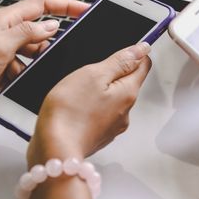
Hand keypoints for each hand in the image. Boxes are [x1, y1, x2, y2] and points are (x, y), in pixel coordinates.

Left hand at [0, 0, 87, 115]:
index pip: (42, 5)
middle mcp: (6, 34)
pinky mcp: (1, 69)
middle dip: (52, 43)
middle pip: (40, 31)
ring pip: (34, 55)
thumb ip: (27, 33)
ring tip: (23, 71)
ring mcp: (4, 52)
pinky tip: (14, 82)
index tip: (84, 10)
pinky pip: (24, 71)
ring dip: (35, 64)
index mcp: (5, 20)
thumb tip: (51, 25)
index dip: (65, 6)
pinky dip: (24, 77)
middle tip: (63, 51)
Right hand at [25, 43, 150, 198]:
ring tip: (78, 90)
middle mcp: (125, 111)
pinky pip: (100, 113)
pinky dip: (91, 106)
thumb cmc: (70, 112)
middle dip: (114, 72)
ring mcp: (112, 125)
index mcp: (128, 92)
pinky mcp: (98, 135)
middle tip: (91, 69)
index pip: (144, 65)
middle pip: (128, 82)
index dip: (136, 52)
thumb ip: (120, 61)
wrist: (55, 151)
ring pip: (113, 98)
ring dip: (101, 90)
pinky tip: (75, 106)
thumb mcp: (94, 74)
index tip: (125, 47)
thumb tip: (142, 49)